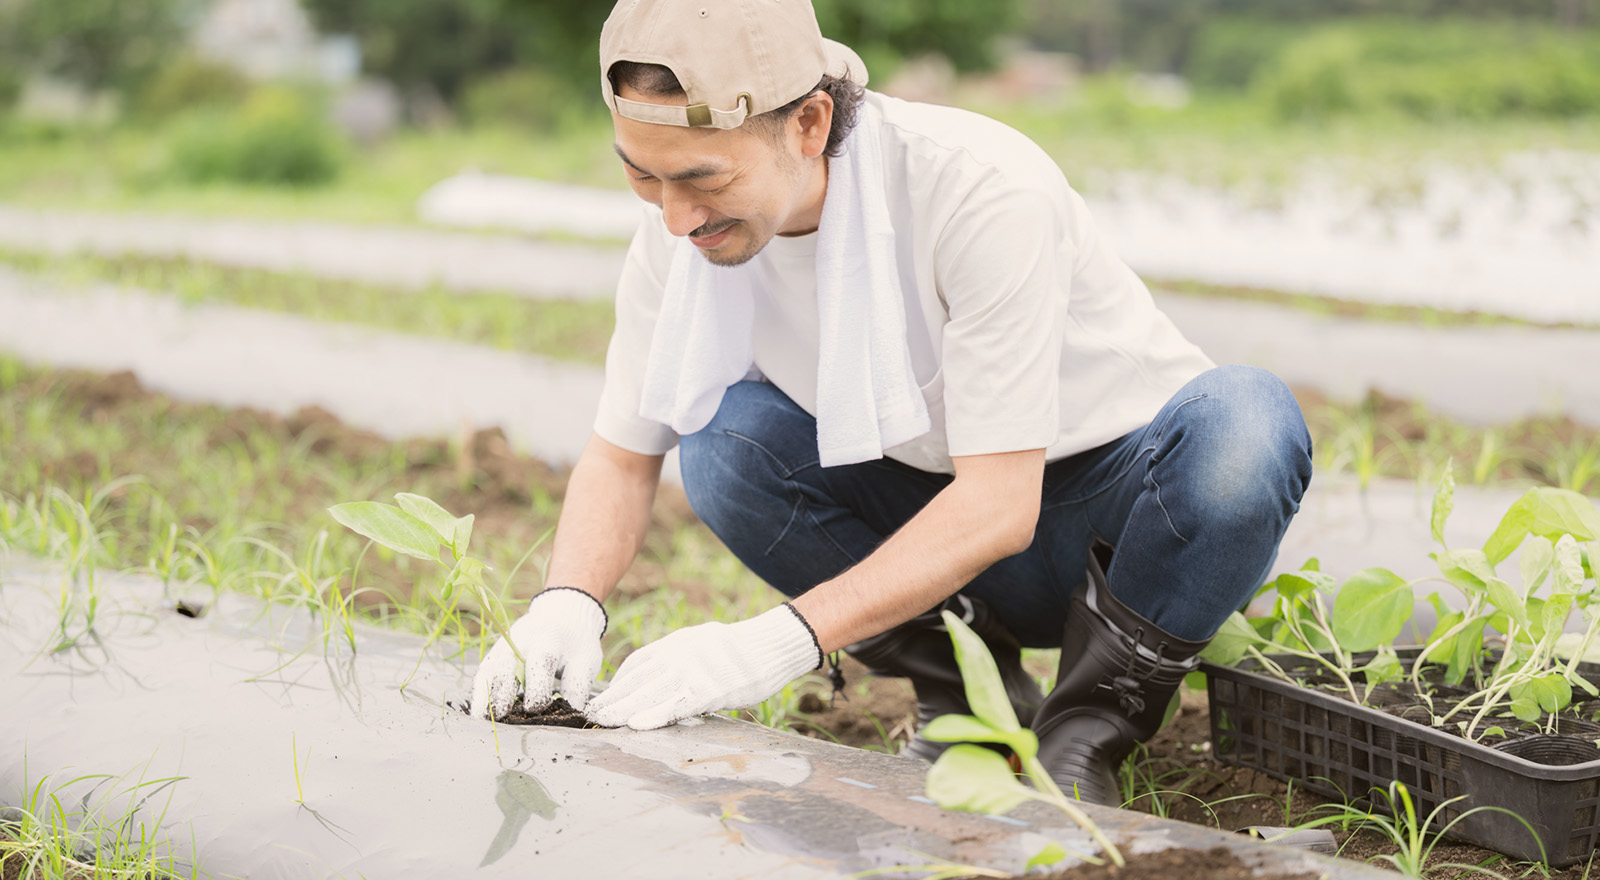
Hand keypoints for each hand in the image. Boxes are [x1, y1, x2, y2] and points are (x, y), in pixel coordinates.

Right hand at [471, 587, 606, 718]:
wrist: (562, 616)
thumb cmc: (576, 644)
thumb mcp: (585, 660)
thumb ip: (577, 687)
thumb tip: (572, 717)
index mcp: (550, 637)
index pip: (540, 661)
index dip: (536, 688)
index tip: (535, 709)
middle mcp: (522, 639)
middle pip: (508, 665)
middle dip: (504, 693)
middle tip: (503, 718)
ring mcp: (505, 646)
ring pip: (491, 669)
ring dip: (486, 695)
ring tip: (485, 720)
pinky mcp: (495, 654)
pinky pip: (484, 673)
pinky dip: (480, 693)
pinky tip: (479, 713)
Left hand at [587, 604, 821, 729]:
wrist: (772, 646)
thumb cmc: (740, 650)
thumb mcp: (703, 642)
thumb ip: (680, 655)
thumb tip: (661, 672)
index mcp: (677, 643)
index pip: (638, 663)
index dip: (619, 682)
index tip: (605, 698)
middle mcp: (679, 655)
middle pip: (638, 680)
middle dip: (613, 698)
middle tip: (592, 715)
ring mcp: (693, 672)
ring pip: (650, 693)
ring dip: (623, 710)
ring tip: (603, 723)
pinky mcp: (710, 690)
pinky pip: (676, 705)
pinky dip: (654, 715)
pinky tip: (636, 725)